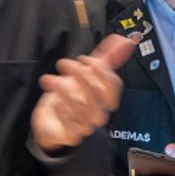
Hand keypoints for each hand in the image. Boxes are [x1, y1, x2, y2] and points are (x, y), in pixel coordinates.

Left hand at [31, 34, 133, 152]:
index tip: (86, 59)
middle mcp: (99, 111)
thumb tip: (124, 40)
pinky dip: (62, 114)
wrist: (55, 120)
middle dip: (82, 77)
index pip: (113, 85)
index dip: (101, 72)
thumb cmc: (76, 95)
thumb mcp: (89, 73)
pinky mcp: (71, 135)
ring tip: (50, 79)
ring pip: (82, 109)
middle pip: (98, 96)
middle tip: (64, 63)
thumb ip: (107, 56)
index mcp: (106, 97)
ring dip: (65, 91)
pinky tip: (54, 103)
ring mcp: (86, 125)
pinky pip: (70, 127)